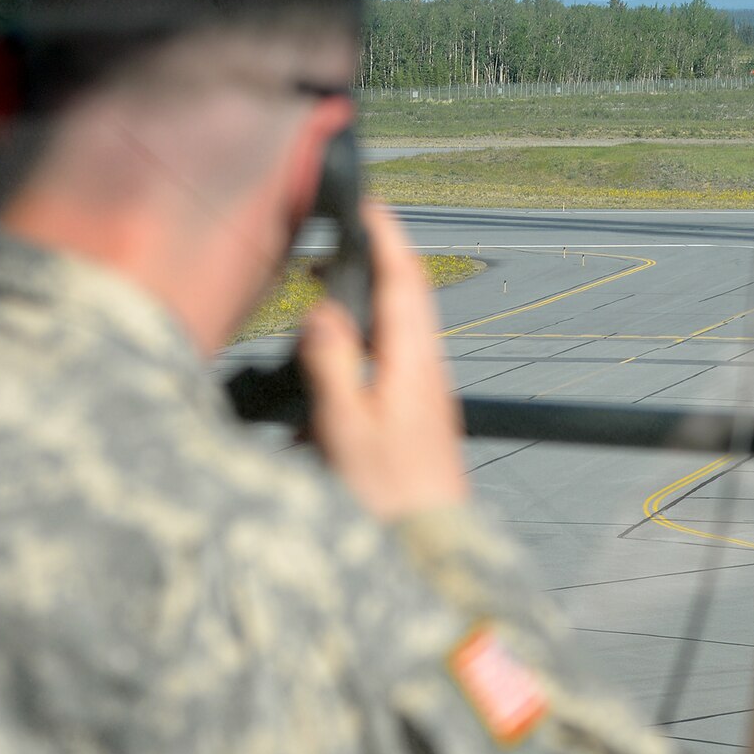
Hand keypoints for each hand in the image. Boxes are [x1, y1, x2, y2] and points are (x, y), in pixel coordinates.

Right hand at [299, 201, 469, 518]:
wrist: (430, 548)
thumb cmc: (389, 497)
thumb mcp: (346, 428)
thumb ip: (332, 364)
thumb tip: (323, 311)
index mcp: (413, 363)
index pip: (405, 281)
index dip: (387, 237)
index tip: (367, 204)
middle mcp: (428, 371)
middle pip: (407, 299)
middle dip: (375, 262)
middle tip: (337, 244)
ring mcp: (427, 394)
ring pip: (400, 330)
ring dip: (369, 304)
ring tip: (331, 292)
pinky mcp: (420, 417)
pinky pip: (393, 364)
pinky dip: (367, 346)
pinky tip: (340, 363)